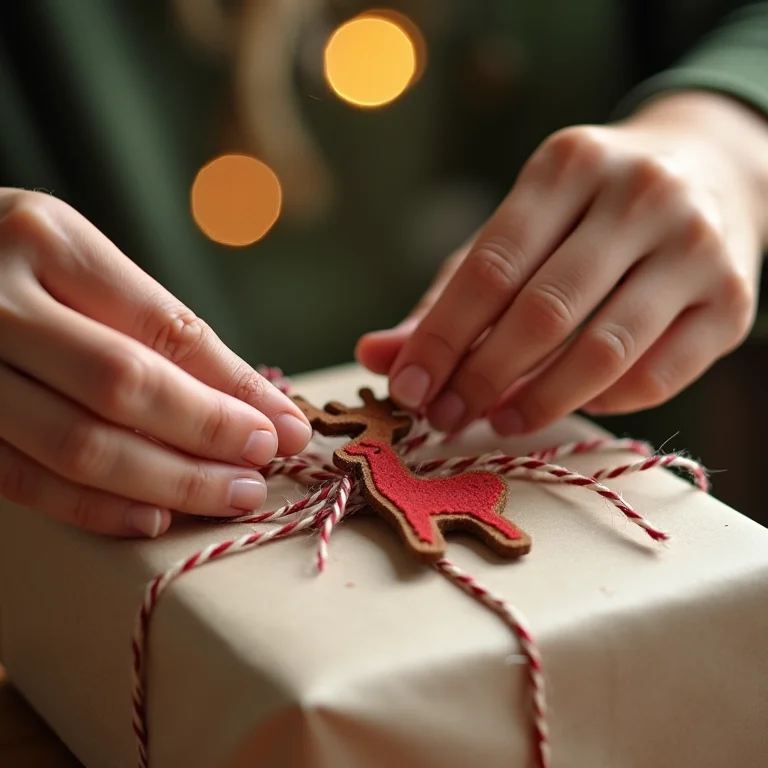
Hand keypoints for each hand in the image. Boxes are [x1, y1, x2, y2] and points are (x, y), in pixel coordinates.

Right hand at [0, 190, 311, 536]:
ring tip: (231, 495)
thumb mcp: (82, 264)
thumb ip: (157, 327)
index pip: (165, 329)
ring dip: (167, 481)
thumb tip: (256, 402)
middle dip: (208, 436)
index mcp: (48, 240)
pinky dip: (95, 507)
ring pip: (76, 443)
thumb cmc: (15, 264)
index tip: (285, 425)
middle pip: (124, 387)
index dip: (233, 387)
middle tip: (263, 466)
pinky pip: (23, 479)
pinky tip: (153, 516)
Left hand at [358, 92, 767, 434]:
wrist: (707, 170)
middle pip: (542, 313)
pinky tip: (569, 403)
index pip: (490, 268)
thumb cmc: (585, 214)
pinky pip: (655, 377)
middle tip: (446, 417)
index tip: (408, 389)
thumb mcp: (515, 232)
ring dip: (538, 402)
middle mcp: (640, 195)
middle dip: (481, 378)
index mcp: (568, 167)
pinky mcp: (732, 302)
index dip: (441, 339)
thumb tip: (375, 355)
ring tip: (499, 422)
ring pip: (603, 352)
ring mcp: (696, 247)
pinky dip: (601, 403)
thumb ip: (448, 296)